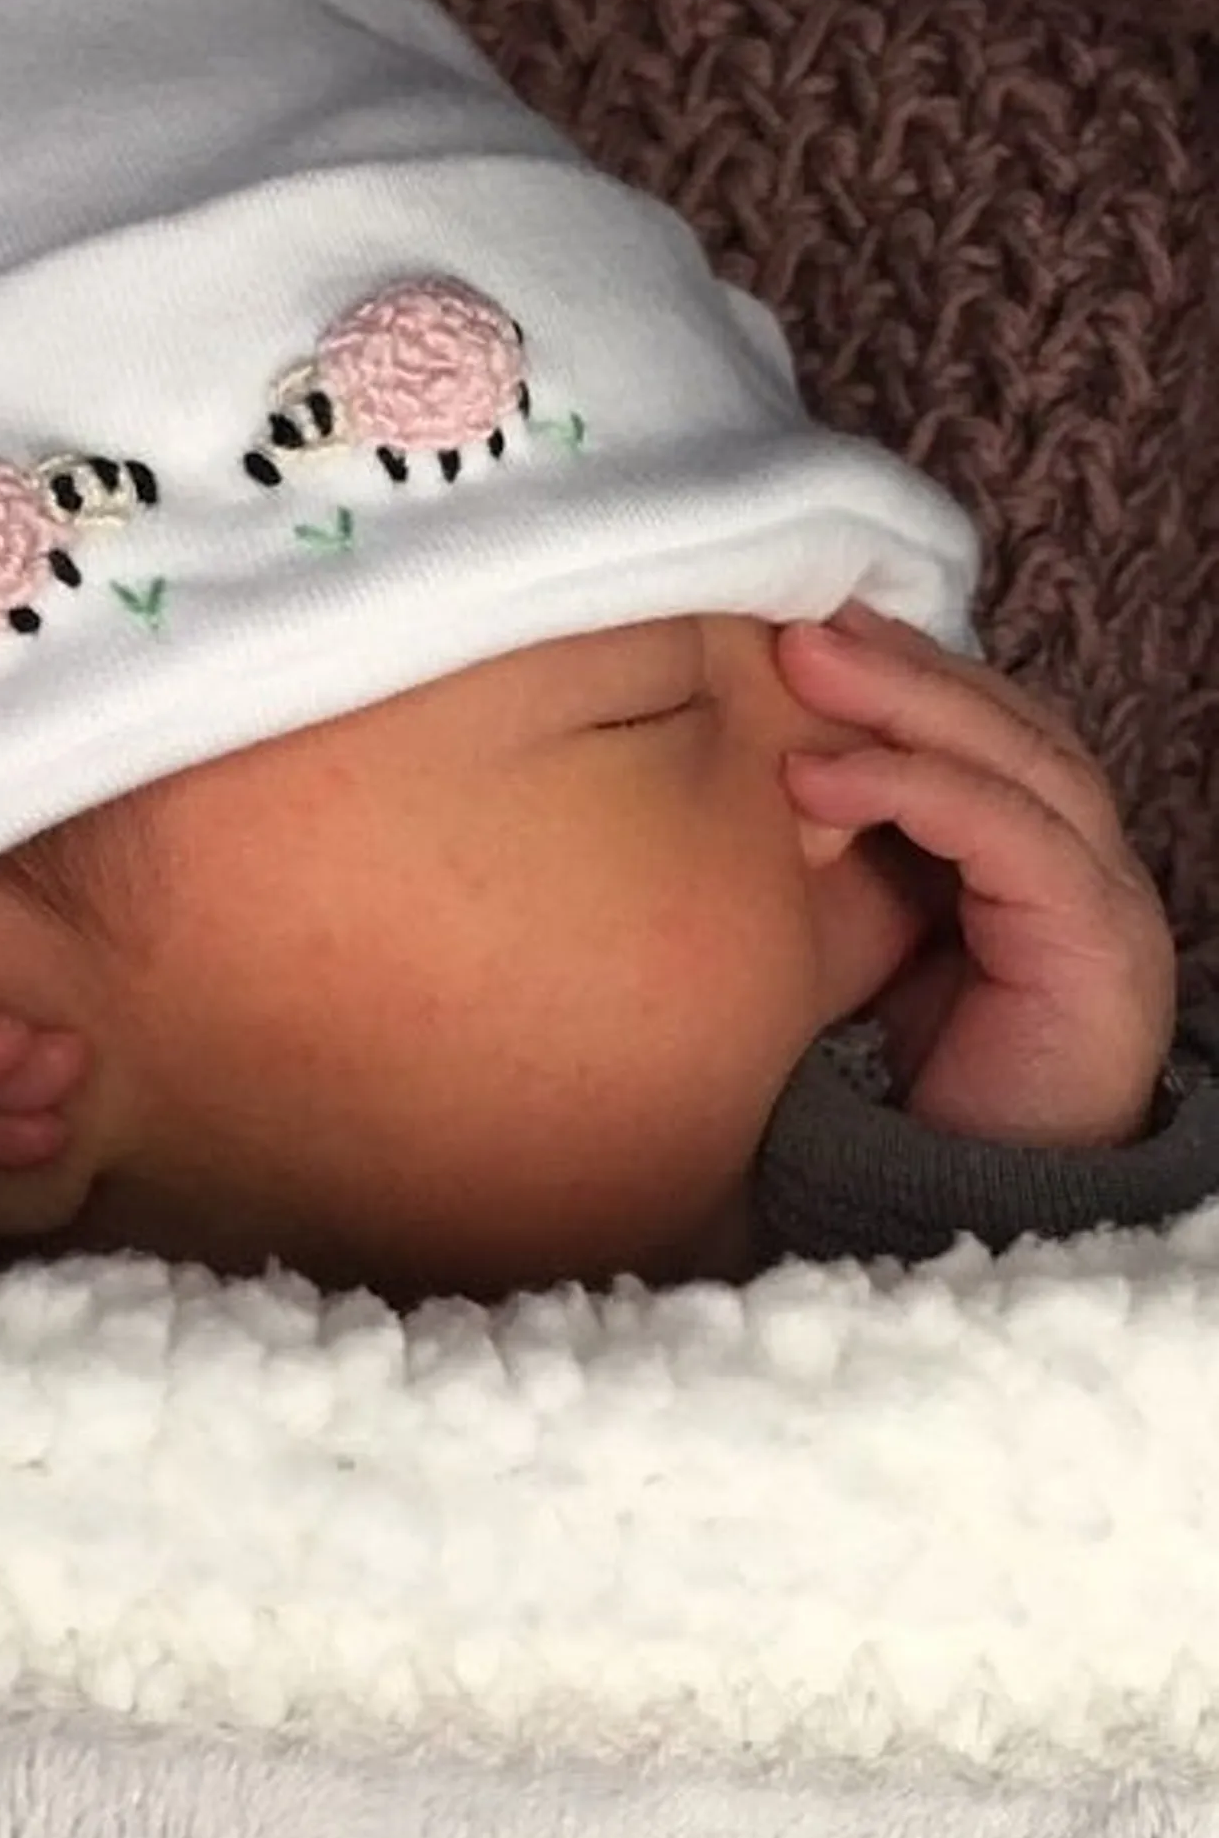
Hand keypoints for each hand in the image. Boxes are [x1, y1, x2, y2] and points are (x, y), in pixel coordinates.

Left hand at [777, 602, 1174, 1149]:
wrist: (941, 1219)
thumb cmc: (884, 1084)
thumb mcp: (849, 941)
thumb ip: (830, 852)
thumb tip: (736, 754)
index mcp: (1024, 860)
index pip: (980, 731)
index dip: (898, 671)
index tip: (801, 619)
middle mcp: (1079, 866)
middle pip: (1006, 726)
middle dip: (898, 665)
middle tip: (797, 618)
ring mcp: (1102, 903)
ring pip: (1017, 760)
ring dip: (905, 703)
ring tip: (805, 664)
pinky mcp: (1096, 948)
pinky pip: (1011, 835)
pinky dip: (915, 790)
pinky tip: (819, 776)